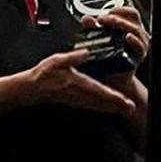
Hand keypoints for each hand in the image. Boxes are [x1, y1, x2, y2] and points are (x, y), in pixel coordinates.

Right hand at [18, 48, 135, 116]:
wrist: (30, 89)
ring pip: (97, 106)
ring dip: (111, 108)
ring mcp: (76, 100)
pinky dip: (101, 108)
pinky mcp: (73, 101)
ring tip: (123, 109)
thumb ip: (72, 57)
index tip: (123, 100)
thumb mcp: (56, 60)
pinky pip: (90, 106)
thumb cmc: (41, 75)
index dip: (111, 96)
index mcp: (75, 83)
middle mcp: (77, 94)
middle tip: (130, 109)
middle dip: (116, 106)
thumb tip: (86, 52)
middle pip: (101, 102)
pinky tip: (107, 108)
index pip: (98, 90)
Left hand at [84, 1, 148, 68]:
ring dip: (122, 24)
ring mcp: (140, 44)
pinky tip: (127, 37)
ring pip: (136, 29)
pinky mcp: (139, 56)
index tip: (106, 12)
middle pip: (133, 17)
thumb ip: (94, 28)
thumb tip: (86, 19)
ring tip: (110, 24)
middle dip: (117, 16)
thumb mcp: (101, 40)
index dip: (119, 9)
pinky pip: (140, 46)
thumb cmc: (110, 58)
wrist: (114, 78)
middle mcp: (138, 34)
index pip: (129, 12)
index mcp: (131, 27)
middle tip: (102, 19)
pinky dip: (134, 40)